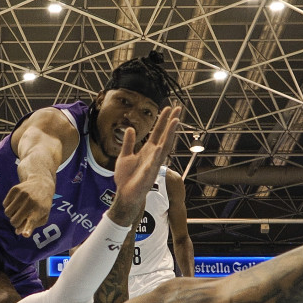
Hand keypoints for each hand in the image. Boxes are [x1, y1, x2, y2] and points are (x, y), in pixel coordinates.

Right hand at [3, 177, 55, 235]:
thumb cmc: (42, 205)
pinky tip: (16, 203)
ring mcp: (22, 194)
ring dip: (11, 215)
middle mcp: (30, 202)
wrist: (41, 183)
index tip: (25, 234)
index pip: (32, 222)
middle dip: (15, 223)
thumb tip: (18, 232)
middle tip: (21, 219)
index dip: (27, 229)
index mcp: (39, 211)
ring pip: (7, 213)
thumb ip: (31, 226)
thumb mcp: (42, 217)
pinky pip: (5, 204)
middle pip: (14, 221)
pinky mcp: (15, 189)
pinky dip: (8, 206)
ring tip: (19, 210)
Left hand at [106, 106, 179, 225]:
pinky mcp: (148, 175)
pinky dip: (156, 156)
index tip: (168, 108)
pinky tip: (159, 147)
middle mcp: (153, 155)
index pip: (158, 132)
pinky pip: (153, 164)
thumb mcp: (124, 156)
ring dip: (169, 134)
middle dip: (171, 122)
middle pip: (165, 136)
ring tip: (175, 121)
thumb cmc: (126, 177)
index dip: (163, 120)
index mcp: (148, 150)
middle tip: (178, 108)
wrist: (125, 194)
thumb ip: (128, 142)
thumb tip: (130, 128)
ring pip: (164, 147)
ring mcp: (153, 164)